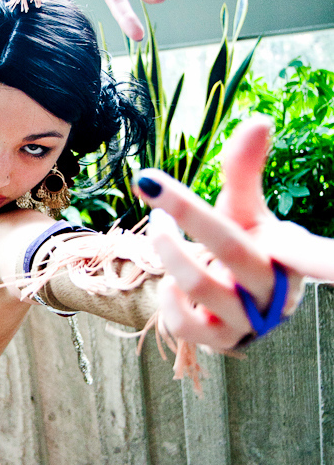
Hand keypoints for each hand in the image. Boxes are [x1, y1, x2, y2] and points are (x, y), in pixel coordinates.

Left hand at [133, 117, 333, 350]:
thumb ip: (246, 171)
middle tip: (149, 183)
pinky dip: (168, 295)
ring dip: (166, 248)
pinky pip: (183, 321)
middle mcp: (274, 291)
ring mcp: (249, 322)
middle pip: (230, 249)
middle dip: (185, 211)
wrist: (240, 302)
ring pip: (198, 285)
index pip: (311, 251)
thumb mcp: (246, 211)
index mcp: (290, 255)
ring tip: (157, 227)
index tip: (331, 250)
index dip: (330, 259)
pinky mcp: (221, 343)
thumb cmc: (247, 248)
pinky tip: (171, 282)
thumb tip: (258, 120)